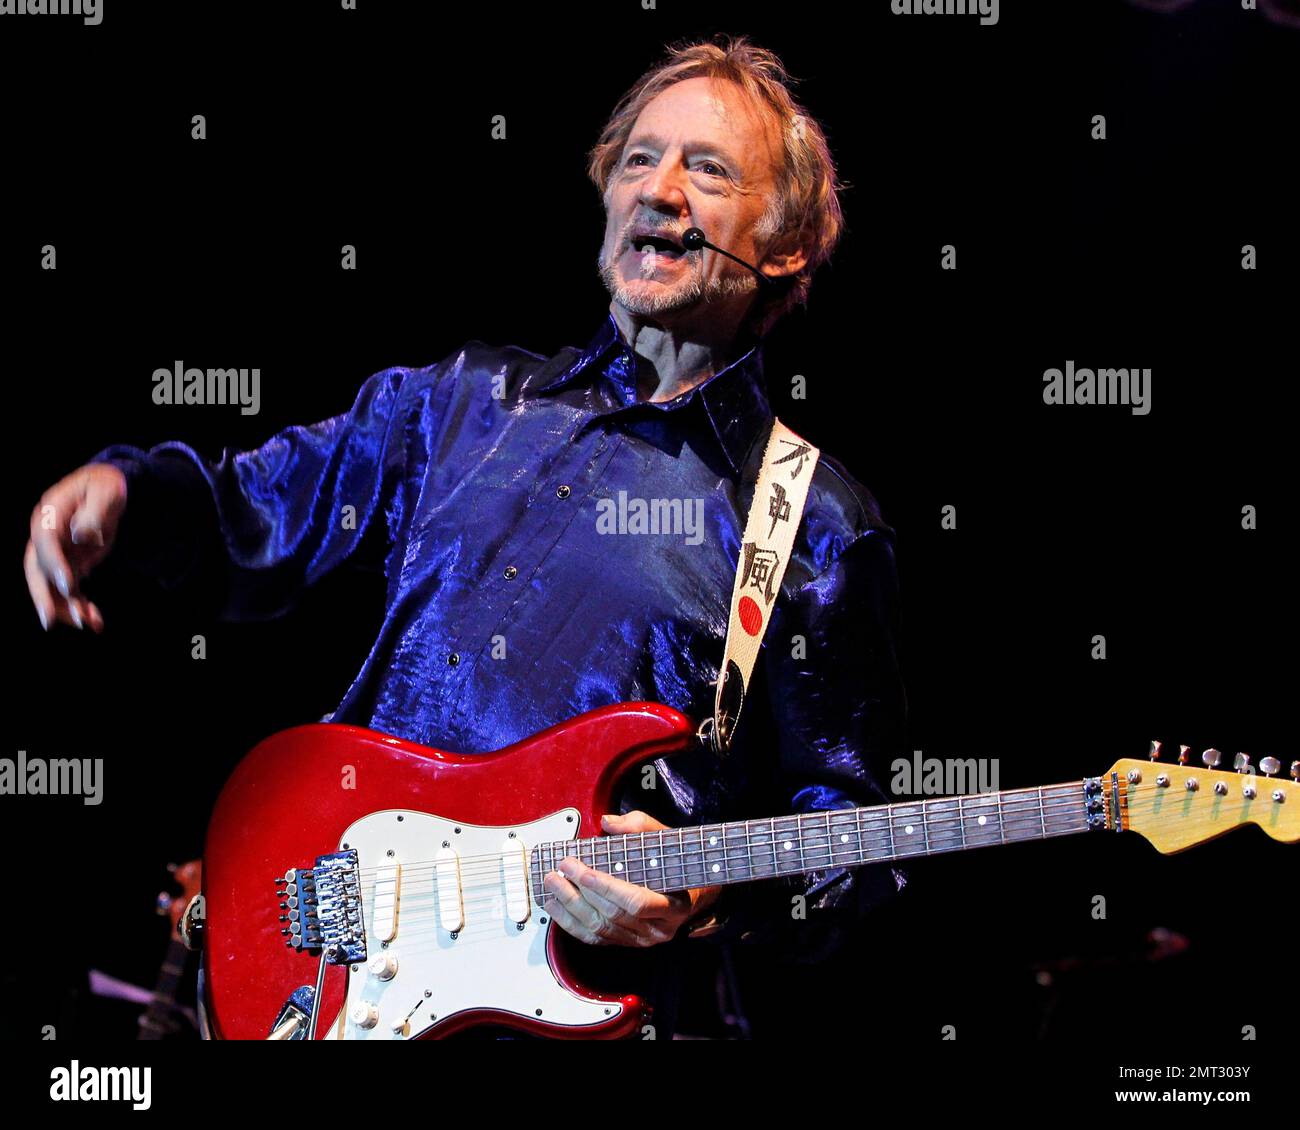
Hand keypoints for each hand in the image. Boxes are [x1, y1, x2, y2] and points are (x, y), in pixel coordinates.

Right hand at [25, 462, 127, 631]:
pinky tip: (96, 622)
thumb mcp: (107, 492)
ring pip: (52, 585)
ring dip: (67, 607)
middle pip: (36, 569)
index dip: (55, 564)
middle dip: (43, 596)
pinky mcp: (68, 565)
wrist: (107, 490)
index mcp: (50, 514)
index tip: (71, 584)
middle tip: (50, 622)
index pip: (45, 541)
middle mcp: (46, 536)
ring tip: (89, 623)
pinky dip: (80, 606)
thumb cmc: (106, 487)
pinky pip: (69, 590)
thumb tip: (81, 534)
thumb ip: (96, 511)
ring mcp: (55, 553)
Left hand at [542, 810, 723, 946]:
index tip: (583, 871)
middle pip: (612, 915)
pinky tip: (554, 905)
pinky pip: (593, 937)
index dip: (607, 888)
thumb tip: (608, 823)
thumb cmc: (673, 864)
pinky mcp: (623, 942)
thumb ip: (639, 827)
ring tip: (552, 882)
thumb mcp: (665, 839)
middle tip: (562, 868)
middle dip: (581, 891)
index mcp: (673, 906)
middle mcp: (657, 929)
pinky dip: (569, 922)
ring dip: (570, 906)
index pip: (636, 902)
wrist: (688, 893)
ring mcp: (639, 939)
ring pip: (599, 928)